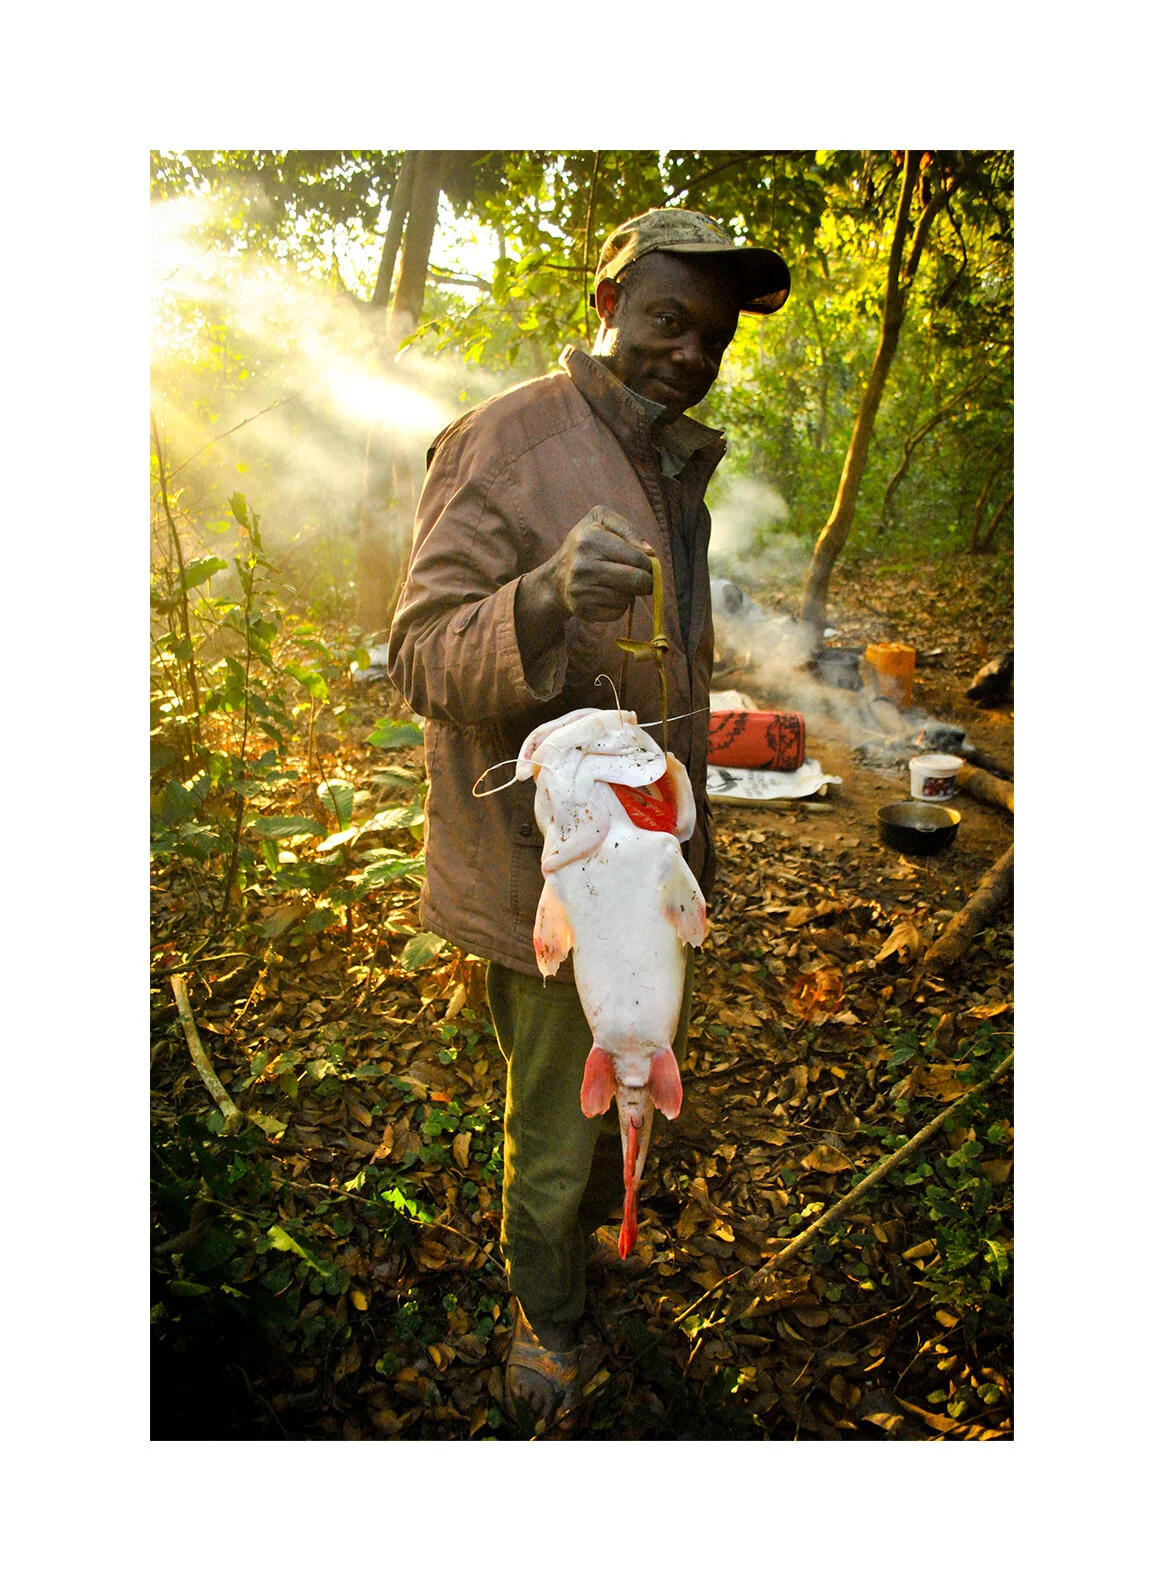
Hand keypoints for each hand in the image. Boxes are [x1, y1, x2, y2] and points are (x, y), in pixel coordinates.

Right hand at [543, 505, 654, 622]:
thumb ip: (627, 528)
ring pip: (627, 598)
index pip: (638, 558)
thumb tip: (649, 552)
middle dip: (646, 581)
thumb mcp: (601, 520)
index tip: (644, 564)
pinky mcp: (583, 610)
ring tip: (618, 583)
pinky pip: (617, 613)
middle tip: (643, 579)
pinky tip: (608, 596)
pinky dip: (619, 606)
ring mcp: (581, 590)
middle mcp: (583, 565)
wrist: (557, 577)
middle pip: (636, 581)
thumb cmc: (585, 544)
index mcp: (590, 539)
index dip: (648, 563)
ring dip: (630, 593)